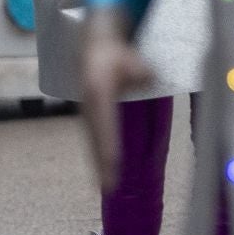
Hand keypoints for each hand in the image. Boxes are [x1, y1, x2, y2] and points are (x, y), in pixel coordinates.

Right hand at [80, 7, 154, 192]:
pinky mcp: (88, 117)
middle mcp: (88, 106)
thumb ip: (141, 71)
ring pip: (92, 142)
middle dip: (101, 163)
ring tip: (105, 186)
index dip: (108, 144)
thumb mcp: (131, 58)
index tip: (112, 163)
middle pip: (95, 139)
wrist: (93, 47)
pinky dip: (97, 156)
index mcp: (97, 92)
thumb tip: (147, 79)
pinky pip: (93, 139)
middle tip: (108, 187)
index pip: (105, 123)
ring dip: (98, 165)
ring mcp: (86, 113)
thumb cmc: (114, 54)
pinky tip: (103, 173)